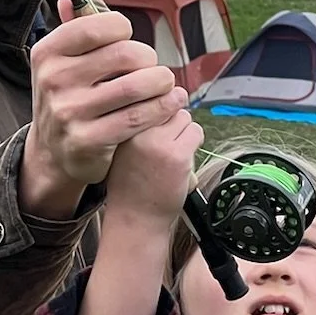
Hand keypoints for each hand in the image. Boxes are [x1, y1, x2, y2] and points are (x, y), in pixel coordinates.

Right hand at [22, 0, 185, 216]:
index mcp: (48, 52)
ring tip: (167, 83)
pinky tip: (172, 103)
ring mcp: (69, 111)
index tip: (128, 39)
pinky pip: (138, 117)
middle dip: (149, 58)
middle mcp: (53, 79)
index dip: (124, 29)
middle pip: (124, 54)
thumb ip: (72, 28)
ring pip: (136, 86)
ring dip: (162, 82)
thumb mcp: (61, 62)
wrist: (53, 152)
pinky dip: (163, 107)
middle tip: (153, 67)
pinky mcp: (88, 140)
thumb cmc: (68, 95)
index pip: (99, 25)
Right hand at [104, 106, 202, 229]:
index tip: (159, 119)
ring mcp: (158, 143)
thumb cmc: (130, 185)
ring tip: (173, 152)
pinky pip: (196, 133)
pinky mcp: (178, 156)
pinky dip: (194, 143)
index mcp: (119, 126)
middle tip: (167, 141)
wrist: (135, 218)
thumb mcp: (121, 149)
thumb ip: (136, 125)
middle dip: (172, 120)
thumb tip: (163, 99)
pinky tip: (182, 159)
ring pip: (184, 117)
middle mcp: (136, 131)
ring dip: (185, 131)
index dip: (156, 106)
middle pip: (167, 104)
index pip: (145, 96)